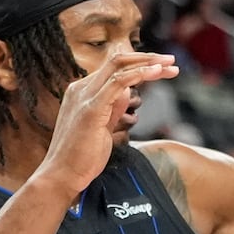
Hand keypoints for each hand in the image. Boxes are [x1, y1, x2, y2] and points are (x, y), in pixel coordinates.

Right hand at [38, 51, 179, 195]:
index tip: (163, 68)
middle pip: (117, 61)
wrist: (62, 175)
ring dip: (149, 63)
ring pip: (119, 66)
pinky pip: (117, 83)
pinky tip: (157, 72)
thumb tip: (126, 94)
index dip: (140, 64)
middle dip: (148, 57)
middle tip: (172, 60)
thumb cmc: (82, 157)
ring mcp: (84, 96)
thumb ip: (112, 108)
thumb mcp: (103, 127)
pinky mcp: (91, 109)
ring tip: (171, 65)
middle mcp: (81, 88)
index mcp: (82, 91)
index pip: (114, 68)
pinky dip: (139, 74)